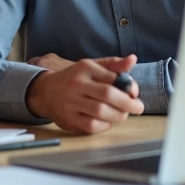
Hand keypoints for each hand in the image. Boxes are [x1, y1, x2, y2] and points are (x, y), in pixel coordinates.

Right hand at [25, 55, 143, 133]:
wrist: (46, 91)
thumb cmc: (76, 79)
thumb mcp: (93, 66)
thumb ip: (114, 65)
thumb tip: (133, 59)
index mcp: (85, 67)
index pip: (112, 77)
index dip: (128, 87)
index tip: (135, 93)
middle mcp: (76, 83)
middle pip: (107, 95)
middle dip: (127, 103)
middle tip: (138, 107)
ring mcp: (71, 102)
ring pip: (100, 112)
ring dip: (118, 116)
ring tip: (123, 114)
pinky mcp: (68, 119)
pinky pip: (92, 125)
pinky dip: (105, 125)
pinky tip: (108, 121)